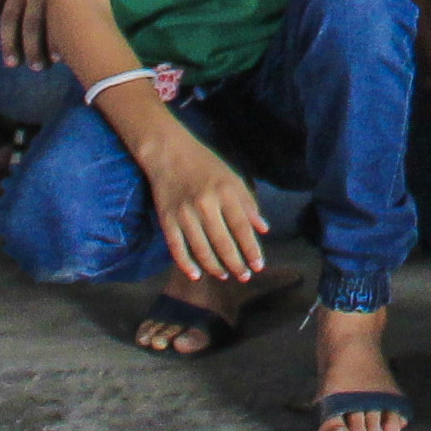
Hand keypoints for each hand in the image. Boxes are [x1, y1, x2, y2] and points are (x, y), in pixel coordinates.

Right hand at [141, 117, 267, 284]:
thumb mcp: (233, 178)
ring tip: (224, 276)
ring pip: (202, 249)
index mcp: (225, 193)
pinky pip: (177, 248)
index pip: (242, 228)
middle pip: (223, 242)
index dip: (251, 249)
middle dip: (235, 263)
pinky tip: (195, 275)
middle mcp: (206, 205)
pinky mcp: (167, 220)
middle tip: (244, 277)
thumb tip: (263, 229)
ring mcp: (184, 214)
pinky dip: (186, 264)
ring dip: (214, 267)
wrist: (169, 153)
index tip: (259, 265)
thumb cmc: (206, 165)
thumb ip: (248, 204)